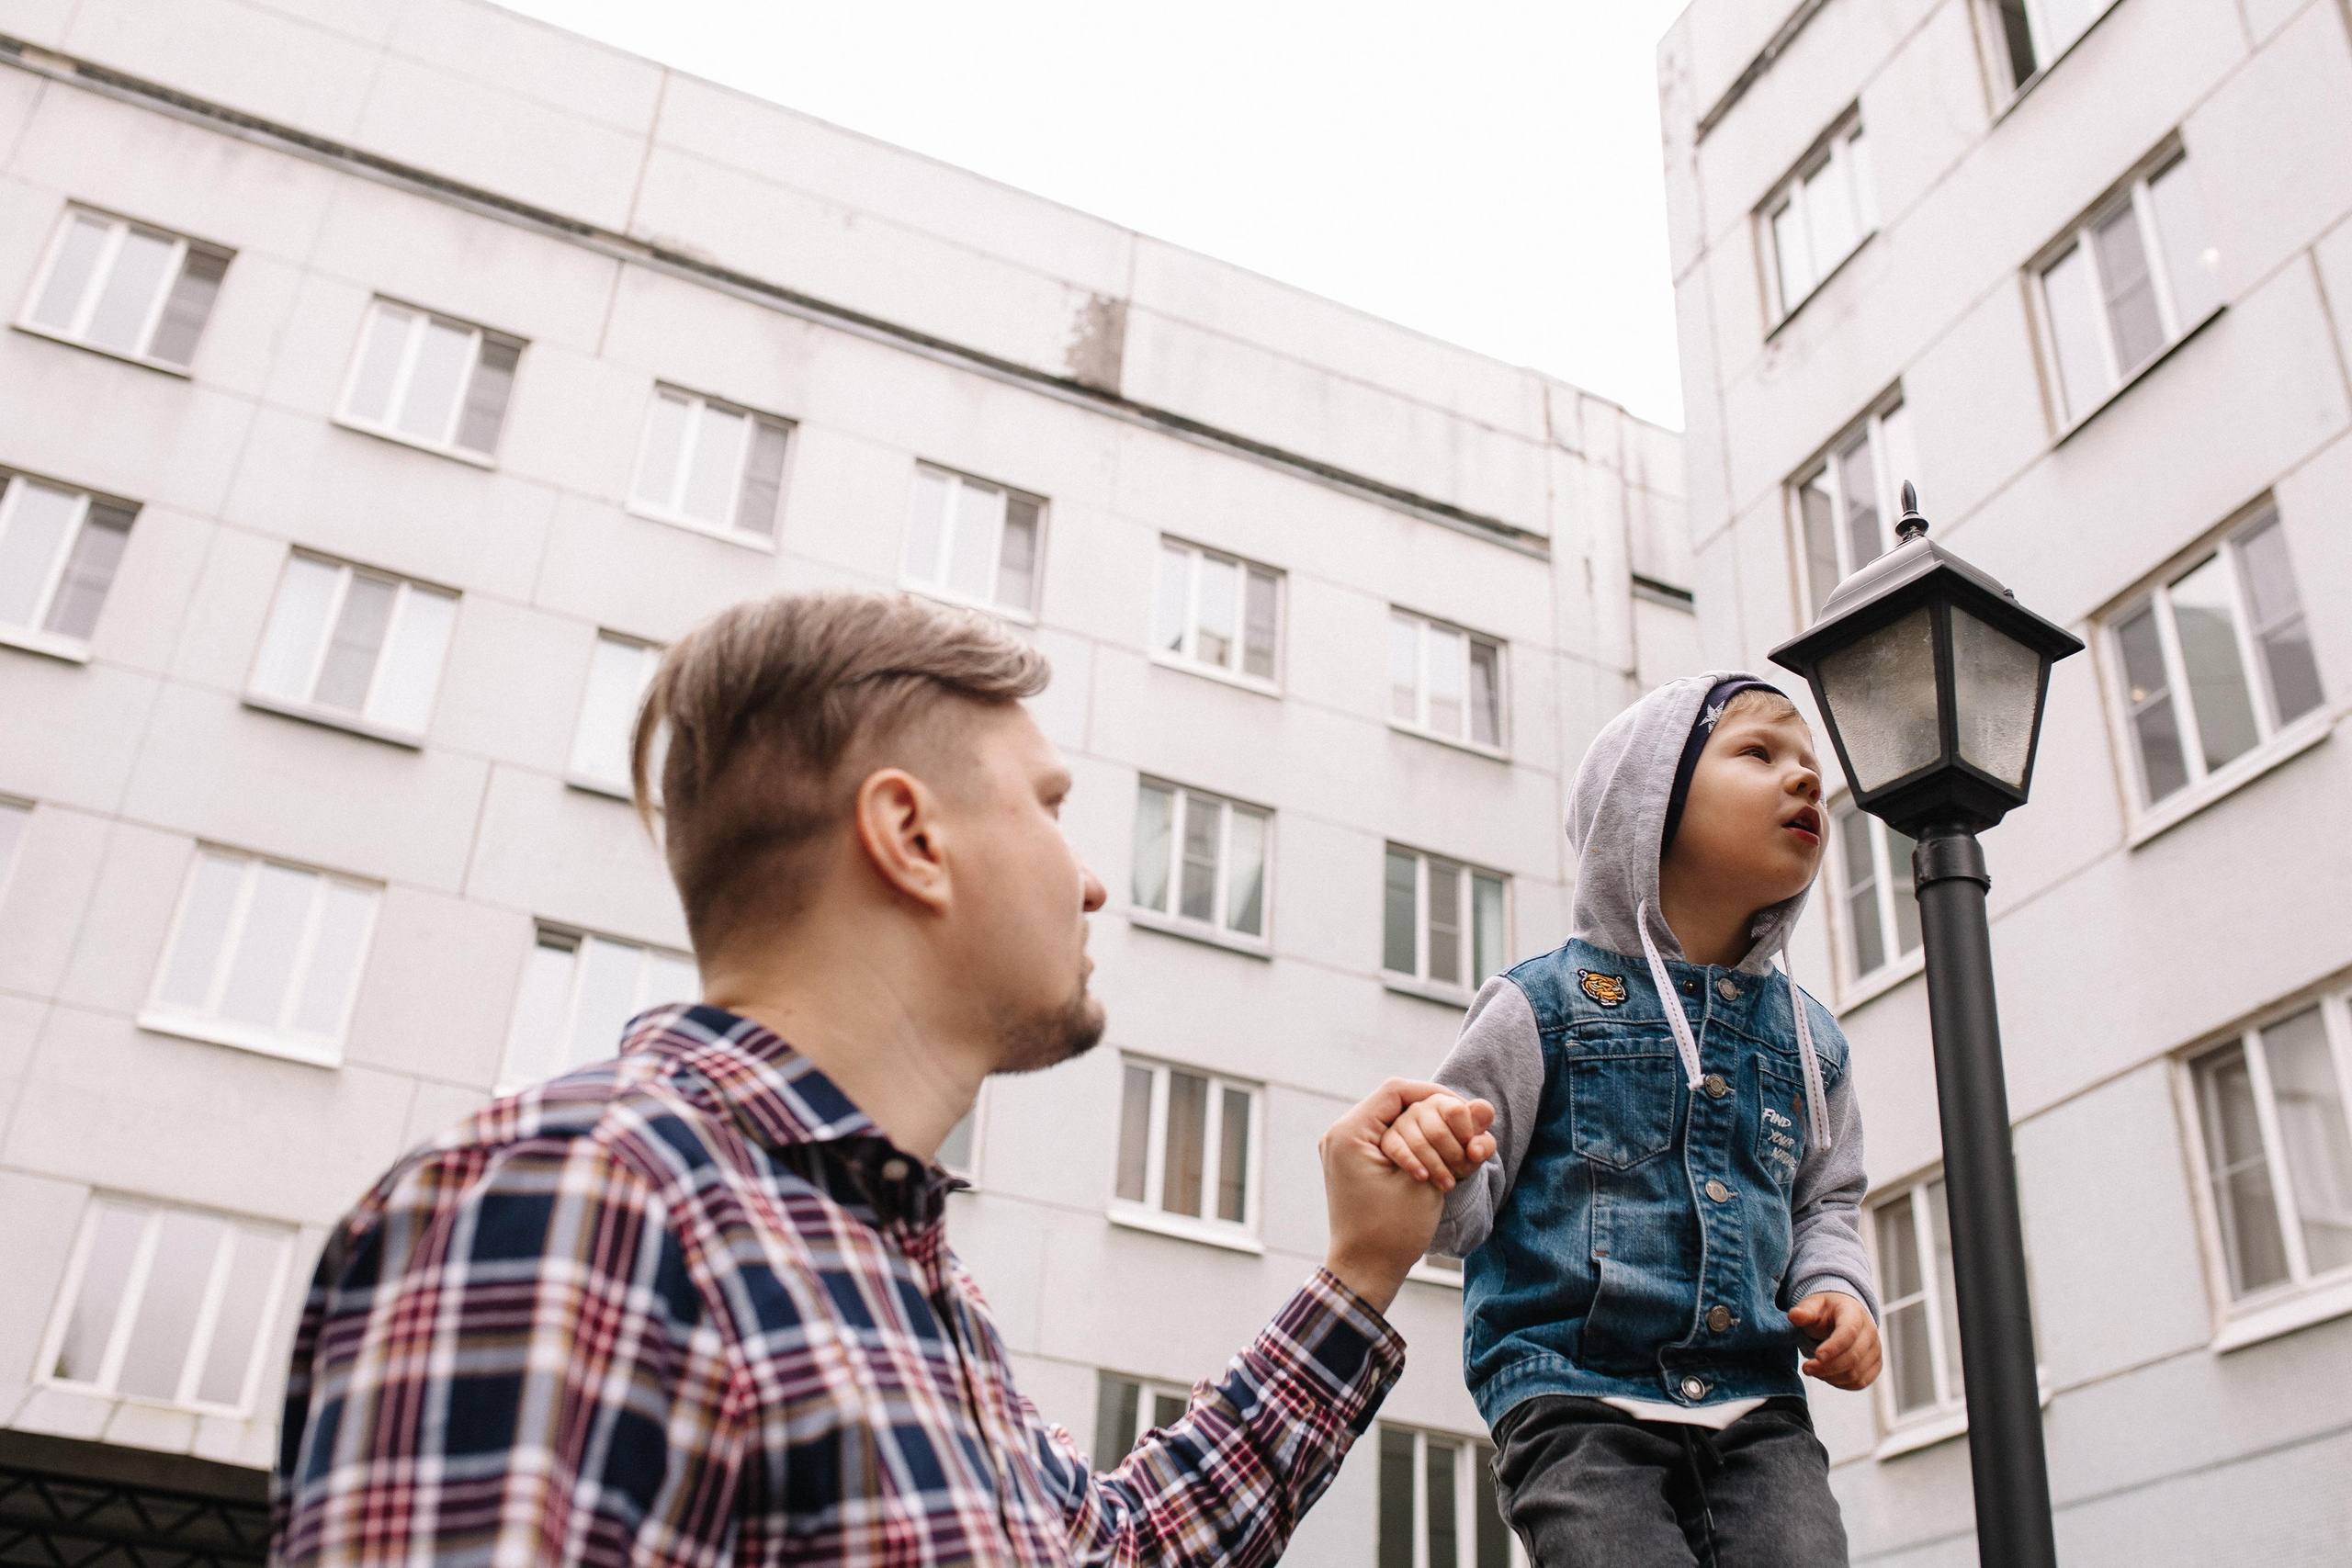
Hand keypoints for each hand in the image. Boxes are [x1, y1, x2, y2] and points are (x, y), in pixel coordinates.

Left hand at [1319, 1080, 1483, 1314]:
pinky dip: (1413, 1146)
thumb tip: (1485, 1108)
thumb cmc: (1393, 1231)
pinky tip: (1436, 1161)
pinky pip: (1386, 1139)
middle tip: (1462, 1132)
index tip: (1463, 1108)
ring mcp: (1343, 1149)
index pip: (1395, 1090)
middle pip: (1394, 1103)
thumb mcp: (1429, 1180)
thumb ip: (1453, 1139)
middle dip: (1433, 1116)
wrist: (1365, 1271)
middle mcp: (1340, 1135)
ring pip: (1393, 1121)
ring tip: (1452, 1152)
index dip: (1434, 1093)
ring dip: (1426, 1133)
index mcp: (1349, 1132)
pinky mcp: (1353, 1163)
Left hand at [1790, 1292, 1879, 1389]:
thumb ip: (1804, 1311)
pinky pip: (1860, 1382)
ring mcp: (1875, 1350)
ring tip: (1814, 1370)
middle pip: (1853, 1357)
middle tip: (1806, 1368)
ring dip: (1831, 1377)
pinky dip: (1841, 1383)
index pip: (1849, 1333)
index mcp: (1854, 1313)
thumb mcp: (1813, 1304)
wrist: (1843, 1315)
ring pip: (1856, 1374)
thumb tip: (1794, 1316)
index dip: (1834, 1347)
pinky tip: (1826, 1375)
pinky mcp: (1875, 1365)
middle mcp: (1870, 1332)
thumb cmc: (1827, 1311)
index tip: (1816, 1356)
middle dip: (1827, 1367)